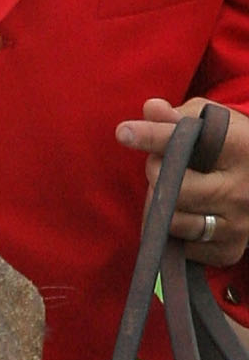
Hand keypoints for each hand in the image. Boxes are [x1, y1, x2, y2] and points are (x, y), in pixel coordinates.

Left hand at [116, 96, 248, 268]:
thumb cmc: (227, 147)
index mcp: (240, 148)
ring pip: (175, 223)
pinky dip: (173, 233)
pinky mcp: (229, 251)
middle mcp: (242, 189)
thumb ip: (178, 117)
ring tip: (170, 192)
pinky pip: (181, 247)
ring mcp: (238, 224)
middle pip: (176, 190)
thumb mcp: (210, 123)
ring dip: (160, 208)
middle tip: (160, 167)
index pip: (187, 142)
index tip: (124, 132)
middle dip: (156, 176)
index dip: (153, 137)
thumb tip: (151, 108)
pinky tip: (184, 215)